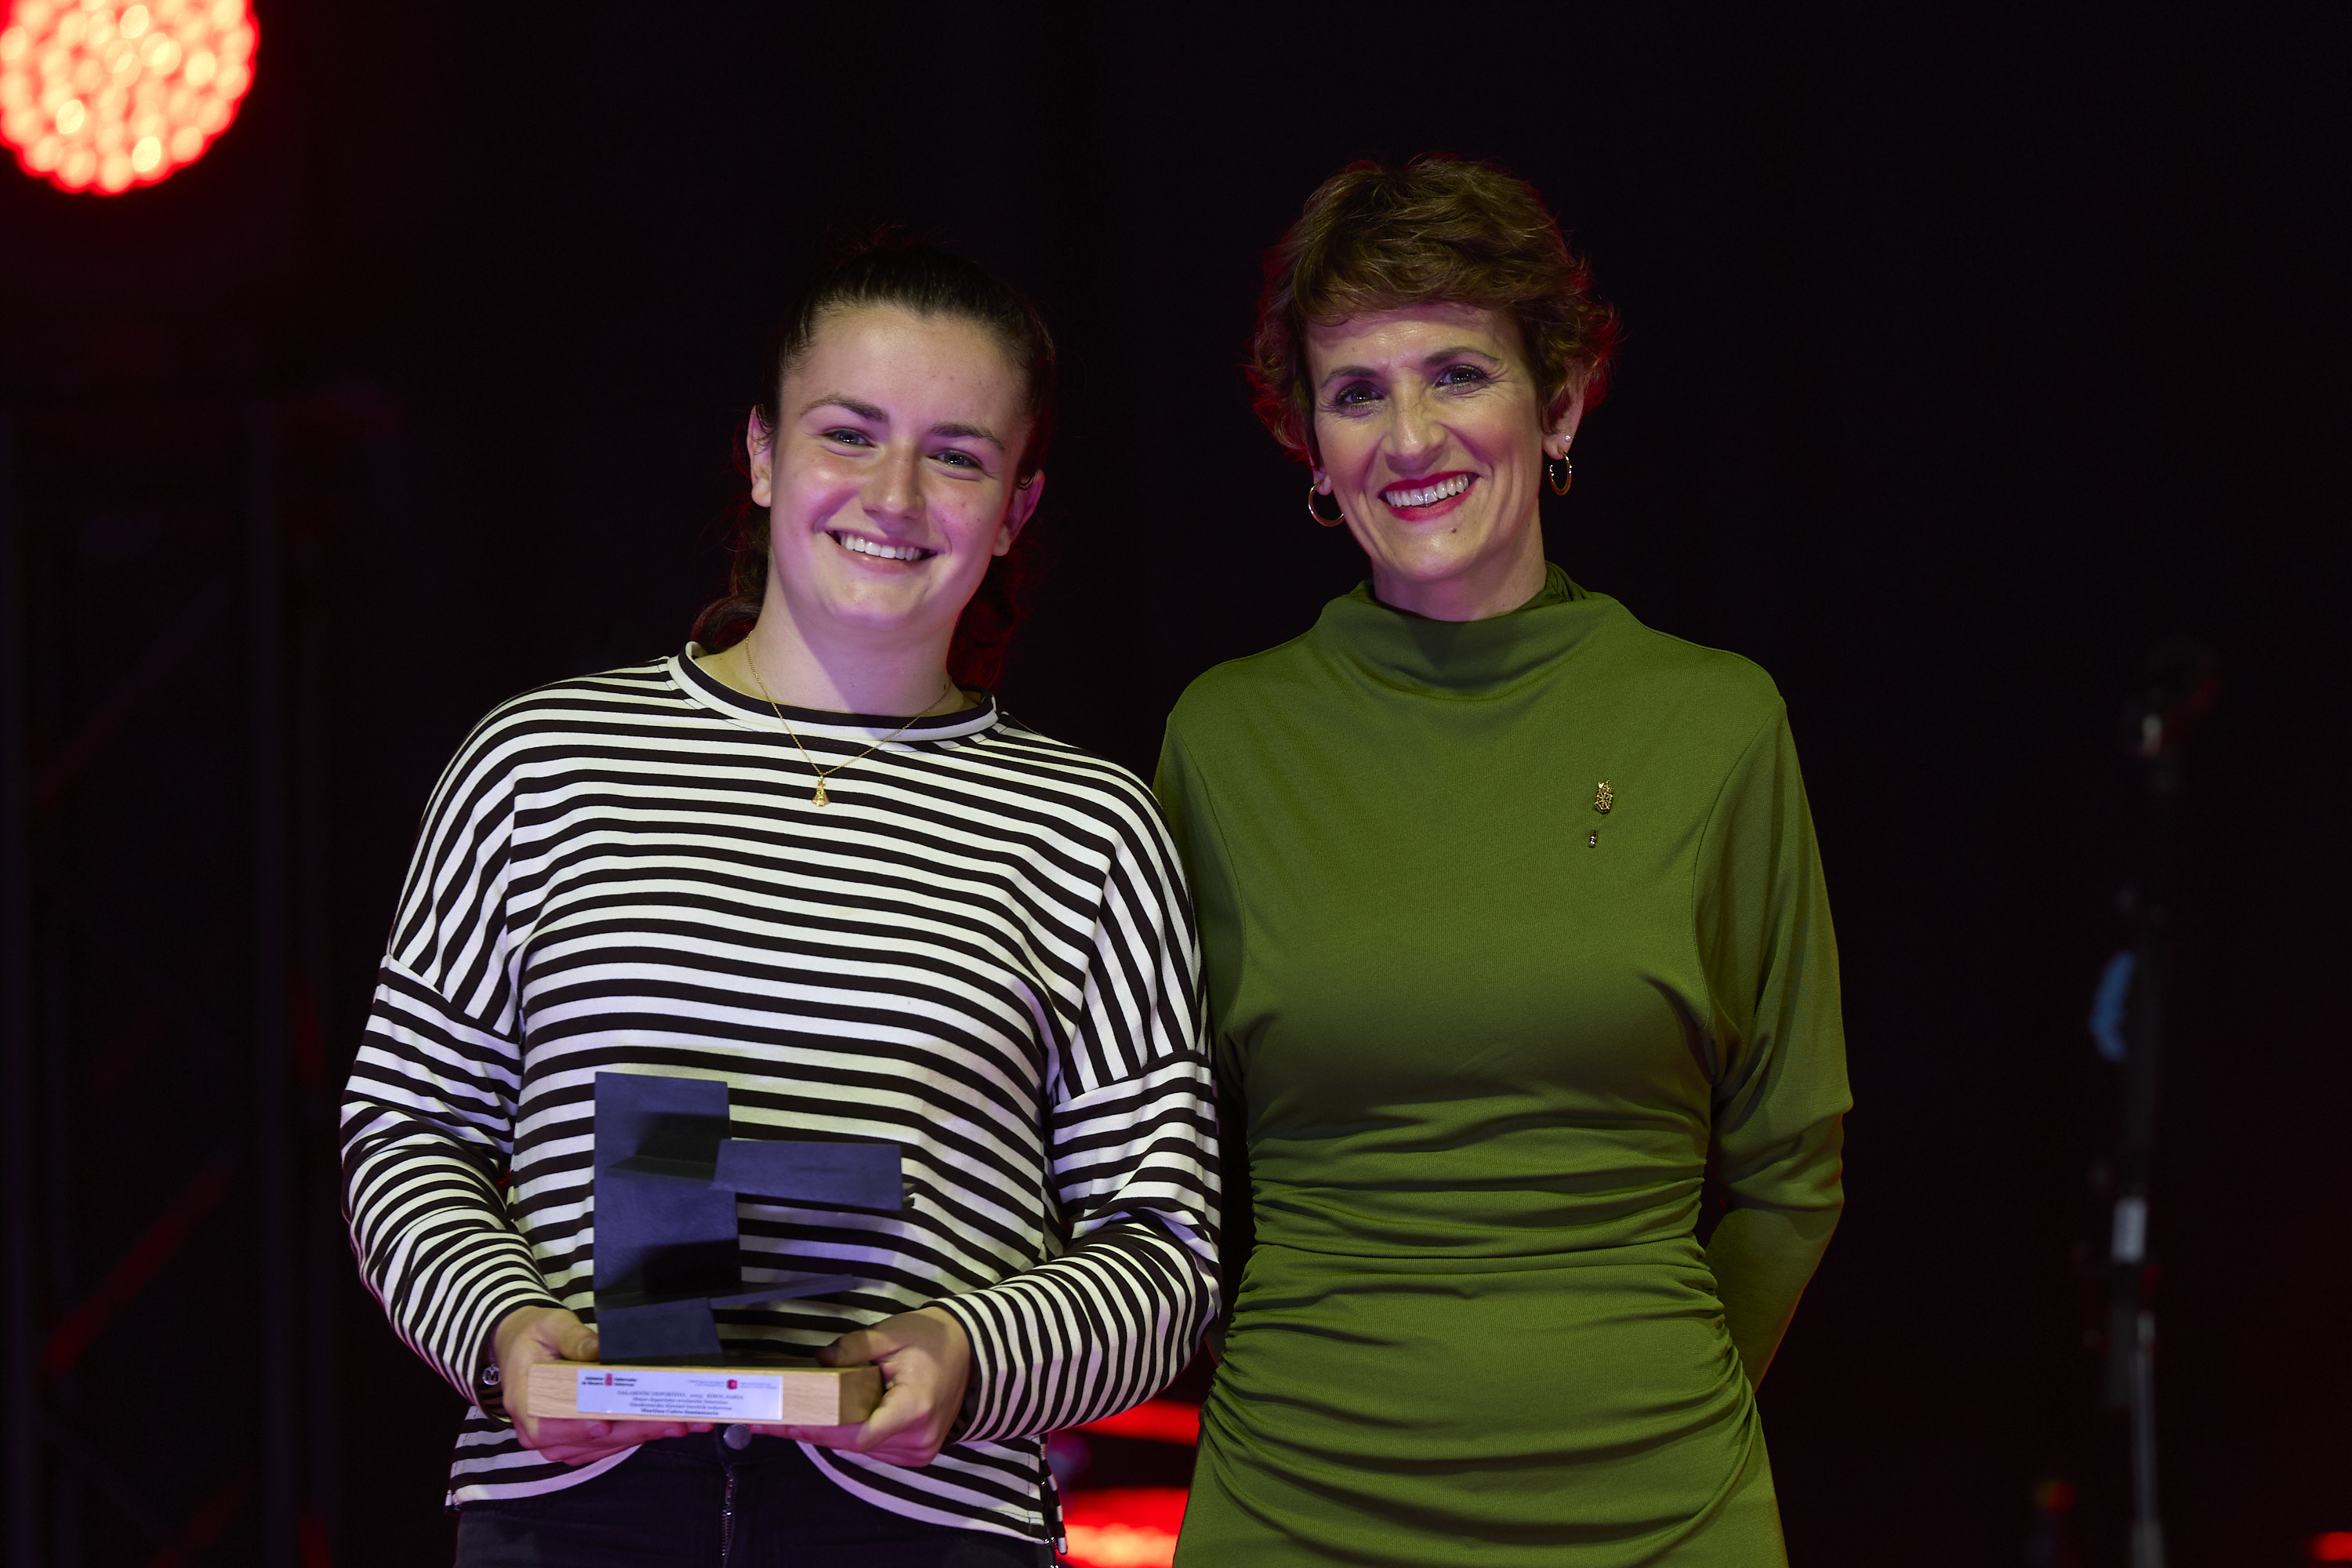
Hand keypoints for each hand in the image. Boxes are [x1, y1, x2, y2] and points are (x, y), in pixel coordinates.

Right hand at [492, 1305, 711, 1465]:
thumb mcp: (551, 1327)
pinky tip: (664, 1426)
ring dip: (644, 1434)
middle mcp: (539, 1430)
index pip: (552, 1424)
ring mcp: (558, 1440)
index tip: (609, 1424)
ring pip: (604, 1444)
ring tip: (682, 1423)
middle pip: (591, 1437)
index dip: (581, 1427)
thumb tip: (597, 1351)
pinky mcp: (576, 1441)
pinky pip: (607, 1444)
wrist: (521, 1346)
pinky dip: (636, 1435)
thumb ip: (573, 1339)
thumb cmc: (535, 1337)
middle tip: (675, 1421)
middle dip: (636, 1429)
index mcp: (526, 1403)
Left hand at [761, 1306, 970, 1466]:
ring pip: (860, 1448)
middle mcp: (917, 1439)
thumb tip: (816, 1362)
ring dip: (827, 1433)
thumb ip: (853, 1348)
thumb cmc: (932, 1339)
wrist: (971, 1353)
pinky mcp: (916, 1453)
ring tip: (787, 1418)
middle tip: (768, 1420)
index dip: (820, 1429)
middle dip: (811, 1430)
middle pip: (853, 1443)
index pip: (859, 1433)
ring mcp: (919, 1451)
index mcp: (914, 1409)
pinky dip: (848, 1434)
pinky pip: (872, 1447)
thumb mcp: (891, 1334)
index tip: (785, 1421)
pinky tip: (822, 1421)